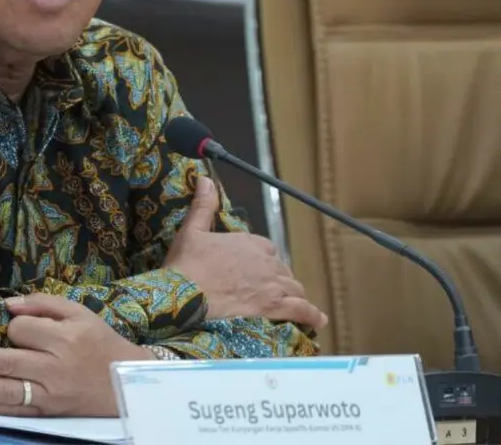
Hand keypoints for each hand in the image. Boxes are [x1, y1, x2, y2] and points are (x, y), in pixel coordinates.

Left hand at [0, 295, 150, 416]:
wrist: (123, 384)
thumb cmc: (100, 342)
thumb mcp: (80, 313)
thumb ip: (44, 304)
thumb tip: (9, 305)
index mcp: (65, 339)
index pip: (23, 332)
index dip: (12, 327)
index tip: (13, 326)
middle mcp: (54, 369)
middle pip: (6, 362)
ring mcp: (48, 395)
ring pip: (4, 392)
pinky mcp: (45, 413)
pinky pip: (11, 411)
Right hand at [164, 176, 326, 328]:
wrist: (182, 296)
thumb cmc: (185, 265)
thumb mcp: (191, 231)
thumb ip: (203, 206)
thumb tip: (206, 179)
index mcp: (249, 242)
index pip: (268, 249)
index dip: (264, 260)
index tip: (257, 270)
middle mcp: (266, 261)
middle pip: (283, 270)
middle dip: (280, 280)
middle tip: (270, 293)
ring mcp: (272, 285)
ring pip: (295, 289)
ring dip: (294, 296)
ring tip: (295, 306)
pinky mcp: (273, 307)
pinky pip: (301, 310)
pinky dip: (312, 315)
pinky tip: (318, 321)